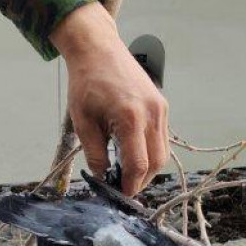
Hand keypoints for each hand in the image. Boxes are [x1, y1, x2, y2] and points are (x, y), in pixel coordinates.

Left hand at [51, 3, 168, 197]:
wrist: (98, 49)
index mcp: (130, 117)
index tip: (120, 196)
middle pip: (156, 162)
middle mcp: (152, 113)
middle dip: (141, 181)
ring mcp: (160, 109)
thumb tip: (104, 178)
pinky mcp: (161, 105)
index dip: (130, 185)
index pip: (138, 164)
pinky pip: (162, 138)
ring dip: (147, 168)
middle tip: (122, 188)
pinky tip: (132, 154)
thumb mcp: (83, 122)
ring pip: (163, 153)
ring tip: (126, 174)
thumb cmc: (87, 82)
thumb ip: (95, 154)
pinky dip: (150, 151)